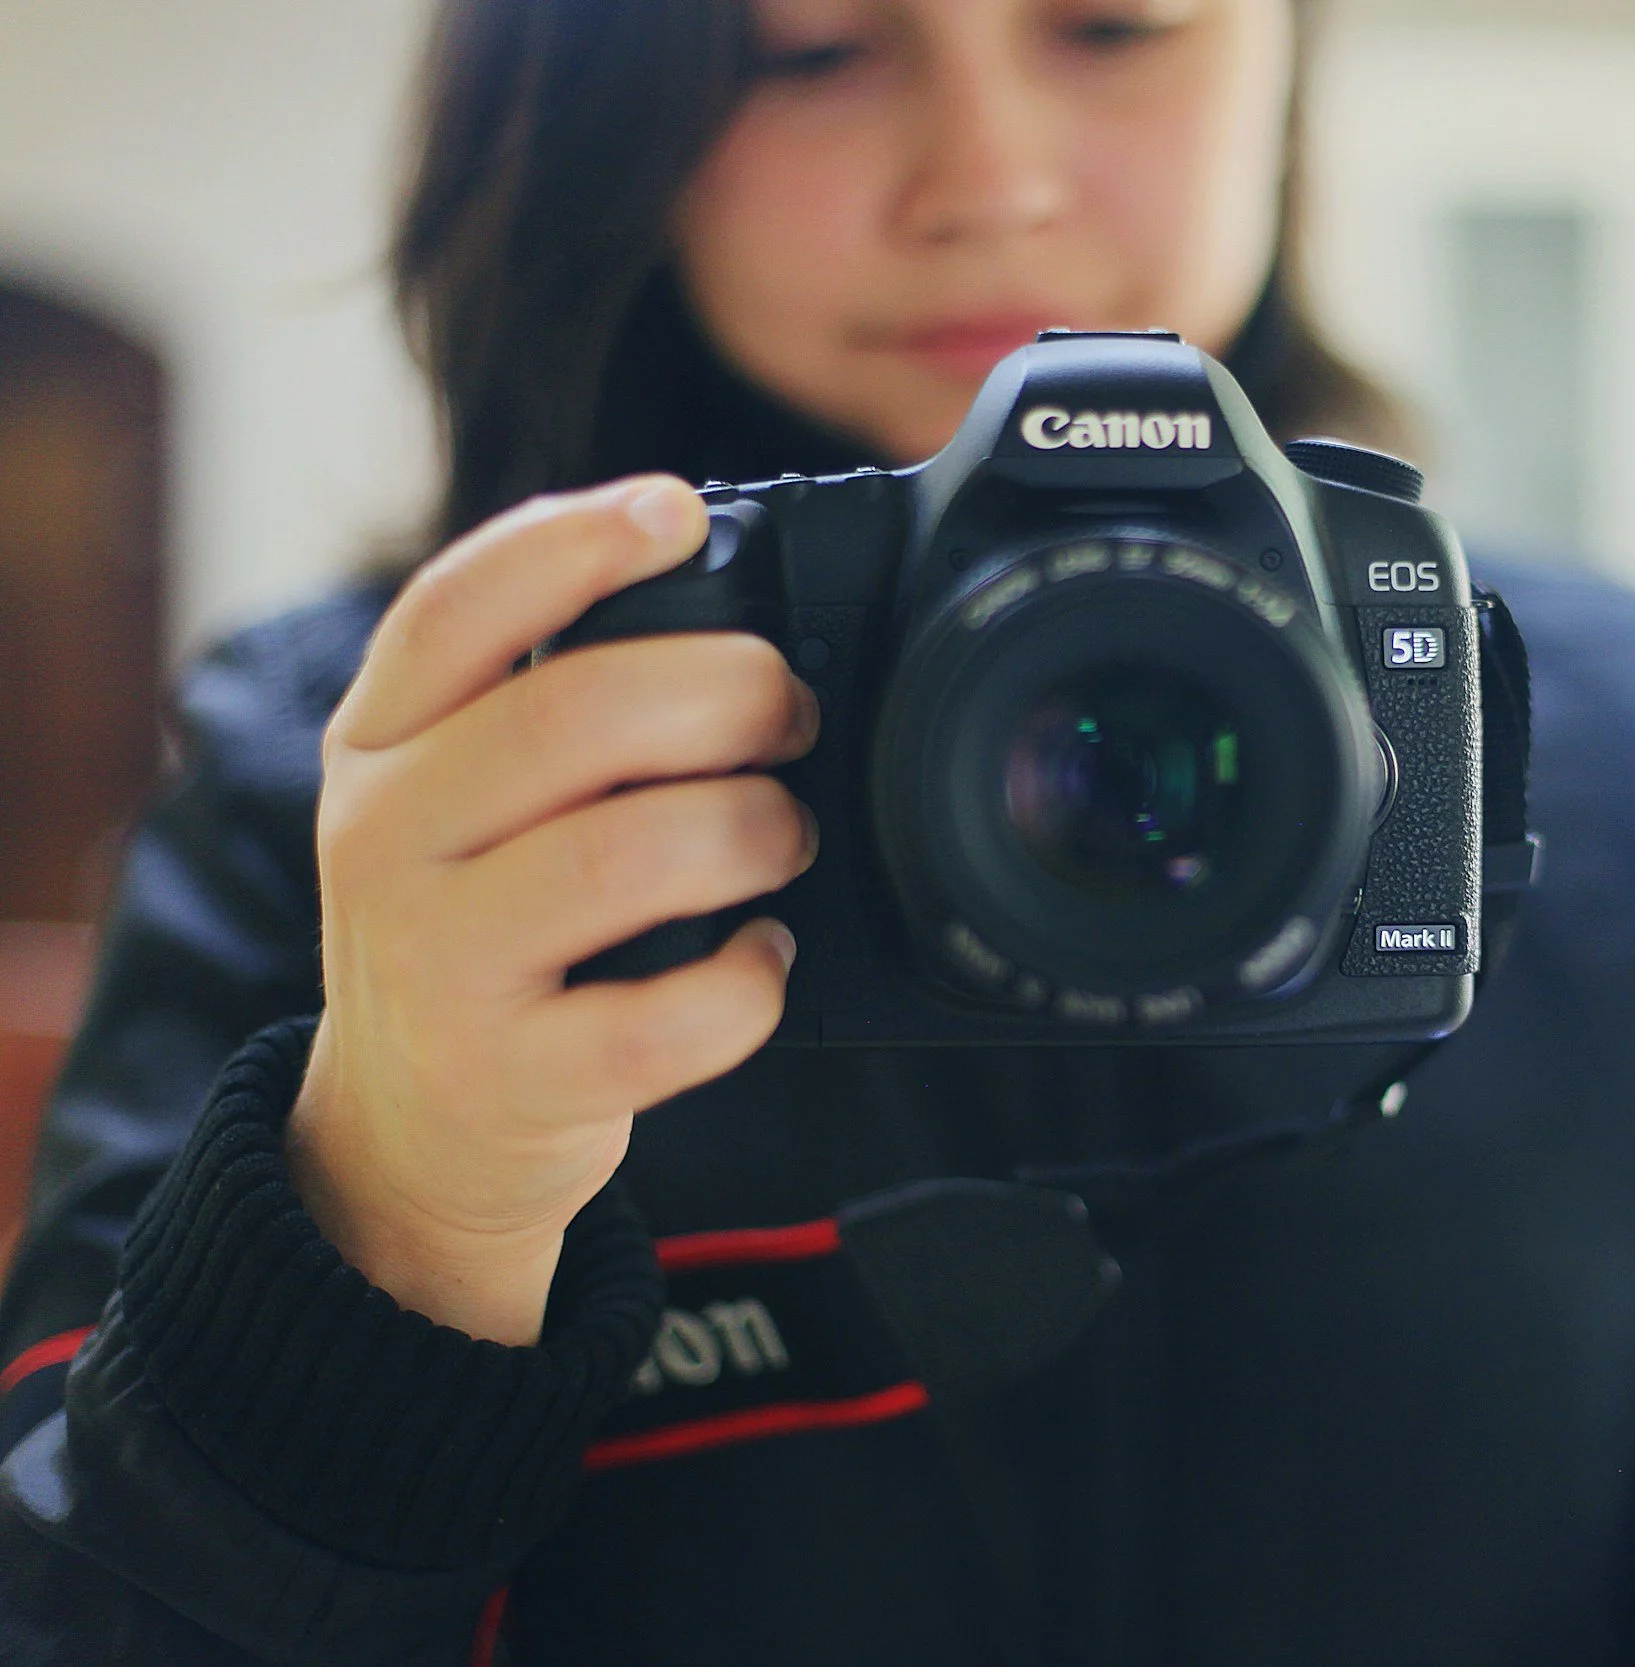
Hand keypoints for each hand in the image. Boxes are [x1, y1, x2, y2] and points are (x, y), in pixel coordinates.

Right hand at [286, 476, 820, 1344]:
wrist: (405, 1136)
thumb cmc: (475, 928)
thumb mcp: (452, 795)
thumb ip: (542, 698)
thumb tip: (722, 588)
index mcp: (381, 740)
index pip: (457, 607)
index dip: (576, 543)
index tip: (680, 511)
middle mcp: (387, 838)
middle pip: (575, 716)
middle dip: (729, 694)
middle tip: (793, 716)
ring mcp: (440, 964)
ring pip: (627, 857)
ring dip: (752, 830)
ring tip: (784, 835)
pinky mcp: (510, 1078)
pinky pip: (663, 1020)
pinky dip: (747, 983)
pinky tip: (762, 958)